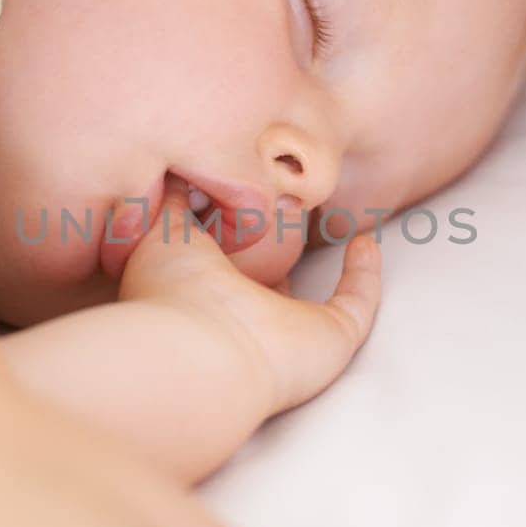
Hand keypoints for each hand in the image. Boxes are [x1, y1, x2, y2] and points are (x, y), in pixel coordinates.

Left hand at [120, 175, 381, 418]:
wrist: (194, 354)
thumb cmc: (168, 294)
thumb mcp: (159, 232)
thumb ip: (167, 202)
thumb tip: (176, 172)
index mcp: (206, 297)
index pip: (228, 266)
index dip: (239, 236)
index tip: (251, 201)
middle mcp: (248, 319)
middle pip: (273, 285)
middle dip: (283, 254)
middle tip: (299, 210)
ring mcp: (291, 335)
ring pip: (320, 300)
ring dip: (330, 267)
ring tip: (340, 224)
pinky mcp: (330, 340)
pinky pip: (358, 304)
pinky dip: (366, 276)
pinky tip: (366, 242)